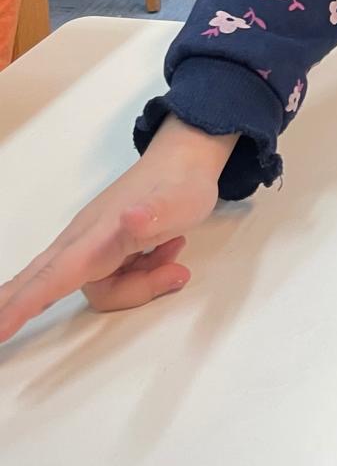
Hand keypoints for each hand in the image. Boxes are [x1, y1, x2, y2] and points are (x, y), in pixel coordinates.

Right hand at [0, 116, 233, 344]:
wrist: (188, 159)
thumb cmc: (179, 181)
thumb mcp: (179, 201)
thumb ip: (154, 213)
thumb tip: (130, 218)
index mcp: (98, 236)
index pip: (56, 275)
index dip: (26, 303)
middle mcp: (89, 242)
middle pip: (45, 281)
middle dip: (19, 305)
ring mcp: (98, 246)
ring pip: (102, 289)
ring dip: (140, 283)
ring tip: (173, 253)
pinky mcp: (111, 250)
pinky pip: (117, 280)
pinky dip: (144, 275)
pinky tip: (167, 249)